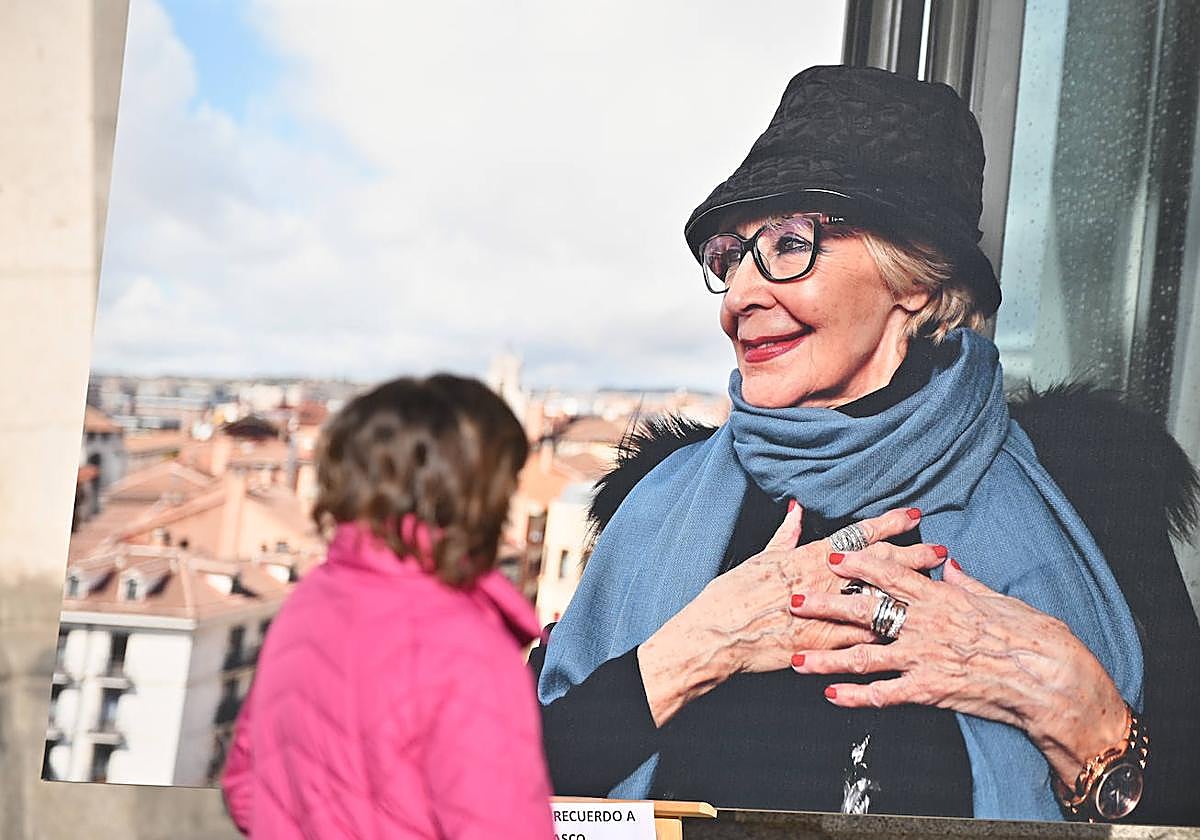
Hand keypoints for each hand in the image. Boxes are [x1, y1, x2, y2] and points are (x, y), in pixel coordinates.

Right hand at [638, 503, 941, 726]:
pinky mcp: (822, 642)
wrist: (716, 634)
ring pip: (877, 599)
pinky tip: (911, 633)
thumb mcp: (758, 559)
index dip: (888, 524)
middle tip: (939, 549)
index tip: (914, 515)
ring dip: (908, 593)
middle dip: (911, 556)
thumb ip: (784, 535)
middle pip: (876, 565)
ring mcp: (824, 612)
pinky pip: (861, 637)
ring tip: (935, 589)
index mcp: (806, 557)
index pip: (857, 535)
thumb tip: (796, 508)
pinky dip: (886, 633)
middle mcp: (821, 580)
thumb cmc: (731, 596)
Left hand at [788, 550, 1129, 782]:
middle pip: (864, 611)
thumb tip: (945, 563)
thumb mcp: (995, 597)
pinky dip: (856, 697)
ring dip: (827, 658)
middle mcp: (925, 625)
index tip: (829, 555)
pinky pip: (885, 695)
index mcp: (940, 597)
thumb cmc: (1030, 634)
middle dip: (824, 605)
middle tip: (792, 599)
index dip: (857, 563)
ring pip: (864, 656)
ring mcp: (925, 658)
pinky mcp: (930, 690)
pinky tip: (832, 696)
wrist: (1051, 677)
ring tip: (796, 658)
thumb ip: (963, 582)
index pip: (889, 574)